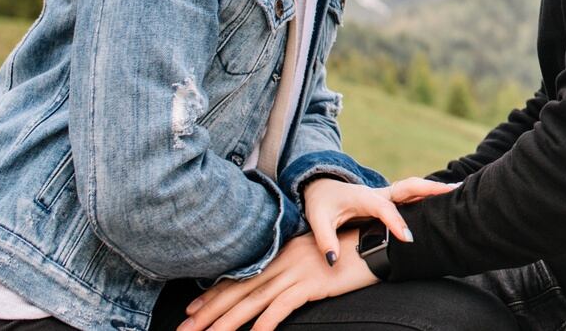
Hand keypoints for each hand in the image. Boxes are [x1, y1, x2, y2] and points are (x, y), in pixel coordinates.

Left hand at [179, 226, 374, 330]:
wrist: (380, 242)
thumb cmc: (352, 251)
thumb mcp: (317, 257)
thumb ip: (295, 268)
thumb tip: (278, 286)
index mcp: (283, 252)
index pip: (242, 275)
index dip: (214, 293)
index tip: (192, 308)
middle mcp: (284, 260)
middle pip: (239, 289)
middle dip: (209, 311)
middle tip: (185, 327)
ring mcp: (296, 271)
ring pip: (252, 301)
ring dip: (226, 322)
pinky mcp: (312, 283)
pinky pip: (281, 308)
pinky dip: (263, 325)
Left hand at [300, 176, 455, 261]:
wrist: (321, 187)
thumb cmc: (321, 204)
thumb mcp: (317, 220)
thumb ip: (325, 240)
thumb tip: (332, 261)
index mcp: (363, 197)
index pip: (384, 208)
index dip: (396, 222)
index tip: (408, 238)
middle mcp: (379, 193)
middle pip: (408, 187)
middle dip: (430, 189)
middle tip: (454, 190)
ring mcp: (386, 195)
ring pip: (414, 190)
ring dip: (435, 190)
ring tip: (459, 191)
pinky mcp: (389, 200)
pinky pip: (412, 197)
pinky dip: (429, 196)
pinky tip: (445, 200)